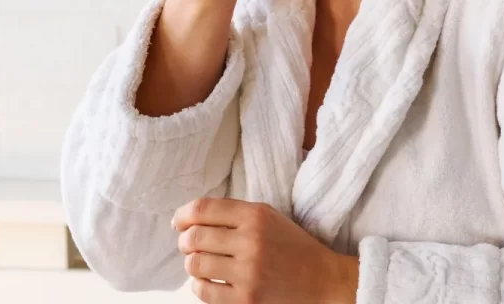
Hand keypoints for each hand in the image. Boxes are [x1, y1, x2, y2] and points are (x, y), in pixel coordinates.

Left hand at [173, 198, 359, 303]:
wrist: (324, 280)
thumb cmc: (292, 247)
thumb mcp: (268, 217)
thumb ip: (232, 213)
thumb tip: (188, 220)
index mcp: (255, 215)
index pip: (202, 209)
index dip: (182, 215)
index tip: (179, 223)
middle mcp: (251, 241)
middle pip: (194, 237)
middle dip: (184, 242)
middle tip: (189, 246)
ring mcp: (249, 272)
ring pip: (195, 264)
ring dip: (192, 264)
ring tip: (201, 264)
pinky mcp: (247, 299)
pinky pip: (204, 291)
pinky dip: (200, 285)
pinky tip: (209, 281)